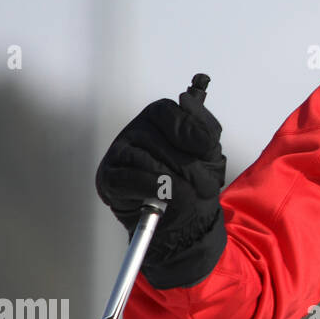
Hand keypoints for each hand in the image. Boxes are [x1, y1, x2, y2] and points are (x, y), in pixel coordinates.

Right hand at [95, 76, 226, 285]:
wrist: (186, 220)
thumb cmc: (195, 182)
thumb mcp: (210, 153)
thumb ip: (203, 126)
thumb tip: (186, 98)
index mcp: (159, 119)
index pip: (166, 111)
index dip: (187, 130)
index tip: (205, 149)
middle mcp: (135, 131)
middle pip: (159, 139)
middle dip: (188, 165)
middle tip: (206, 184)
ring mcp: (119, 154)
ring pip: (147, 160)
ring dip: (173, 181)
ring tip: (187, 194)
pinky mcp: (109, 178)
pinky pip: (131, 179)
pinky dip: (153, 189)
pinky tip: (164, 197)